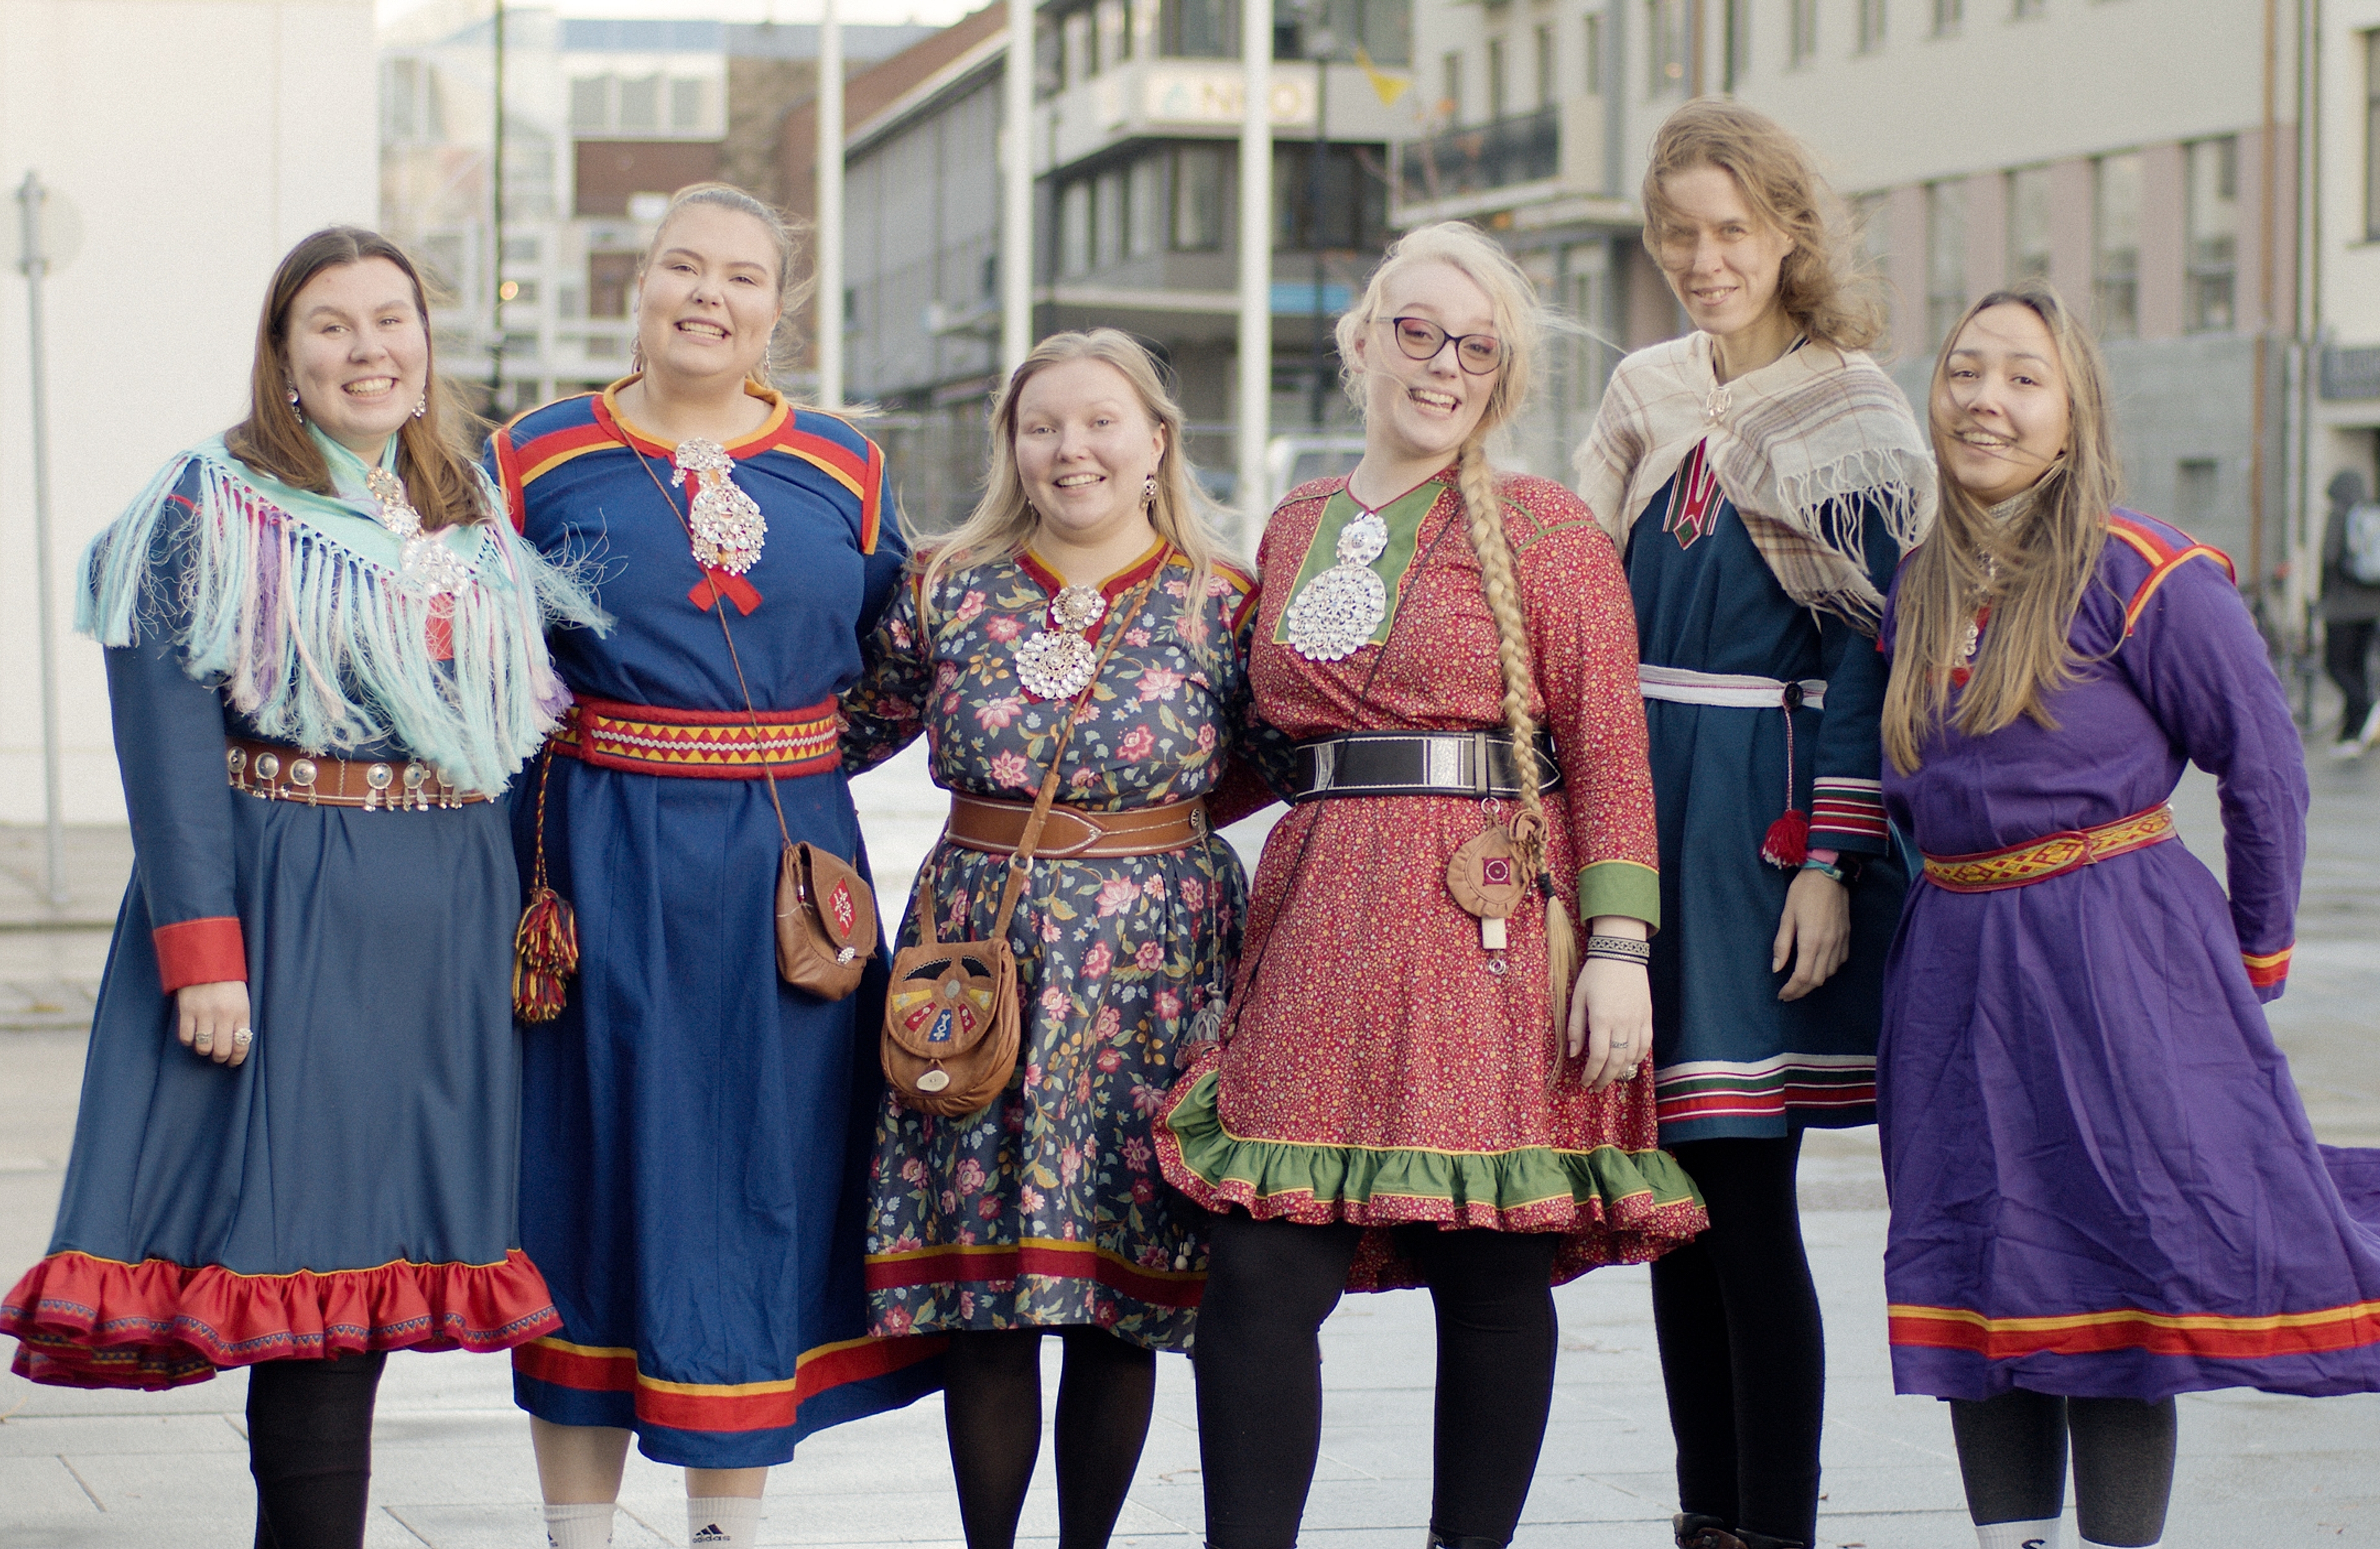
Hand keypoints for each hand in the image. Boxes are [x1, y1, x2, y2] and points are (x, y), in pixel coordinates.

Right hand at [175, 981, 252, 1066]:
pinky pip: (186, 1037)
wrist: (207, 961)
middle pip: (221, 1050)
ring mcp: (204, 1013)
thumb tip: (236, 1044)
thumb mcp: (242, 1000)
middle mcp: (224, 1015)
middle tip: (218, 1056)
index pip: (242, 1044)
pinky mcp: (187, 1010)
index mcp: (241, 1011)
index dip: (237, 1058)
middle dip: (220, 1057)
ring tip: (205, 1045)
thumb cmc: (228, 983)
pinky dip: (188, 1040)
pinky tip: (193, 1035)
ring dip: (204, 1050)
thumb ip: (240, 1020)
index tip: (233, 1062)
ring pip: (203, 1046)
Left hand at [1565, 958, 1651, 1089]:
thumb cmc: (1595, 974)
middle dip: (1605, 1078)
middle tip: (1596, 1086)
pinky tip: (1628, 1063)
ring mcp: (1638, 1020)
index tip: (1585, 1082)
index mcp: (1602, 1018)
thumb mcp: (1577, 998)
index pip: (1598, 1056)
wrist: (1621, 954)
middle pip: (1616, 1061)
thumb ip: (1576, 1027)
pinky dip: (1637, 1058)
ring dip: (1620, 1071)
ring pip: (1632, 1056)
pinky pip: (1646, 1044)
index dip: (1591, 1074)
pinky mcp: (1647, 1016)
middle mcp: (1622, 1023)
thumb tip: (1574, 1053)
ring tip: (1609, 1078)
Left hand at [1772, 868, 1850, 1001]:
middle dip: (1801, 991)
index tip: (1782, 994)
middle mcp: (1829, 944)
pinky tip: (1818, 966)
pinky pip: (1839, 962)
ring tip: (1800, 982)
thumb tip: (1777, 968)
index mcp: (1811, 940)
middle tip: (1788, 993)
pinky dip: (1828, 970)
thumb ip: (1782, 944)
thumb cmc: (1804, 891)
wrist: (1829, 874)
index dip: (1792, 989)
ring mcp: (1840, 941)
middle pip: (1817, 980)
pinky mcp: (1847, 936)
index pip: (1802, 976)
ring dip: (1814, 982)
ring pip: (1829, 973)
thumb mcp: (1787, 915)